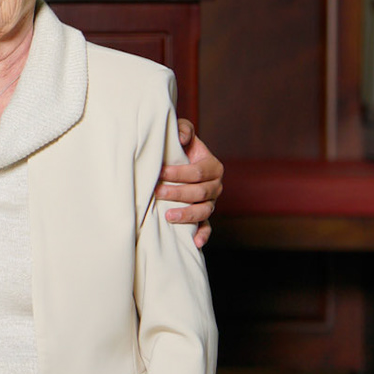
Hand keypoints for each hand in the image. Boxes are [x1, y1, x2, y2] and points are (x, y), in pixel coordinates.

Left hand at [158, 119, 221, 247]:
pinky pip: (207, 227)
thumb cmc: (178, 148)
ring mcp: (210, 203)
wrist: (179, 163)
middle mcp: (215, 186)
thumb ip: (183, 130)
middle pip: (200, 192)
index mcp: (212, 167)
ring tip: (168, 215)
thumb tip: (182, 138)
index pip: (198, 172)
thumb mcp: (182, 134)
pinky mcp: (204, 216)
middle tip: (157, 192)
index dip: (179, 173)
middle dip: (178, 193)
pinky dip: (203, 235)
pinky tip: (196, 243)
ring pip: (204, 211)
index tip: (160, 172)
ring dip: (187, 214)